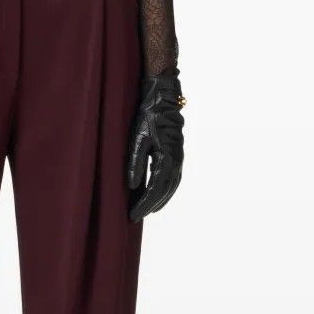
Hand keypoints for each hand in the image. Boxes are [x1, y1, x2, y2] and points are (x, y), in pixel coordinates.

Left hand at [126, 73, 184, 220]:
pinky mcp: (177, 153)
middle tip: (136, 216)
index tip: (133, 215)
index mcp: (167, 158)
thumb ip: (135, 163)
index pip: (155, 189)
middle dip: (150, 205)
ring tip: (147, 210)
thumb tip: (133, 186)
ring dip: (160, 200)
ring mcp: (179, 157)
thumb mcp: (137, 138)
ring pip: (172, 186)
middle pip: (165, 191)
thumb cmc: (148, 115)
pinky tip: (157, 193)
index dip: (144, 204)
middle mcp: (177, 160)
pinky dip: (166, 189)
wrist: (164, 96)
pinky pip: (173, 178)